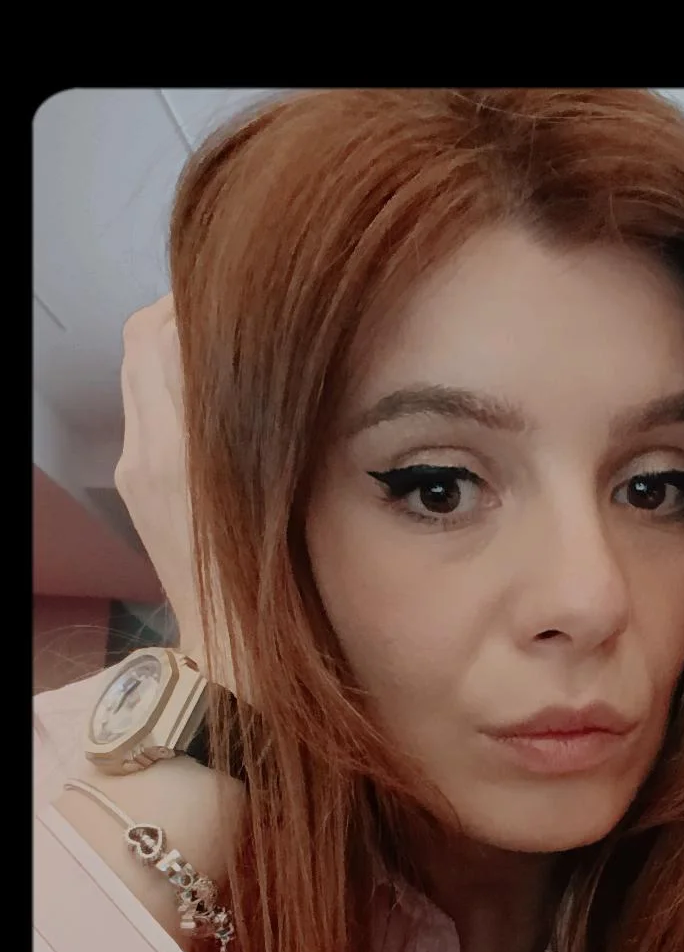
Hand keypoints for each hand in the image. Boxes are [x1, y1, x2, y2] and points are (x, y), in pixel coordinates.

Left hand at [113, 294, 236, 695]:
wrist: (233, 653)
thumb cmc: (275, 584)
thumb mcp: (280, 488)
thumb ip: (258, 415)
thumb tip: (267, 349)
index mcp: (180, 449)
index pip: (163, 332)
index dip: (200, 302)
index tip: (245, 298)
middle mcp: (146, 449)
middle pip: (142, 340)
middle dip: (183, 318)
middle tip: (236, 318)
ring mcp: (135, 467)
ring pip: (138, 371)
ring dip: (174, 351)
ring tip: (228, 356)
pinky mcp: (135, 485)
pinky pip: (143, 409)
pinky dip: (170, 389)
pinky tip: (213, 407)